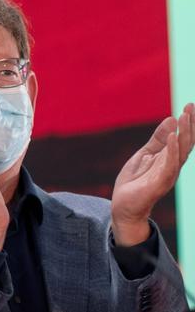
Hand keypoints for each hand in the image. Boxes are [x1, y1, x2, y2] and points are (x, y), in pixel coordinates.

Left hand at [111, 103, 193, 245]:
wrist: (124, 205)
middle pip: (185, 143)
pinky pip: (169, 166)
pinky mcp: (159, 183)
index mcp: (170, 158)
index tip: (190, 105)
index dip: (188, 123)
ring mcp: (168, 174)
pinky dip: (172, 151)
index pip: (183, 138)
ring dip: (184, 134)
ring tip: (184, 117)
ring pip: (180, 152)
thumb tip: (171, 119)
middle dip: (189, 125)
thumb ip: (157, 139)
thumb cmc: (135, 181)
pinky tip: (172, 137)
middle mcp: (173, 165)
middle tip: (190, 107)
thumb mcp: (144, 154)